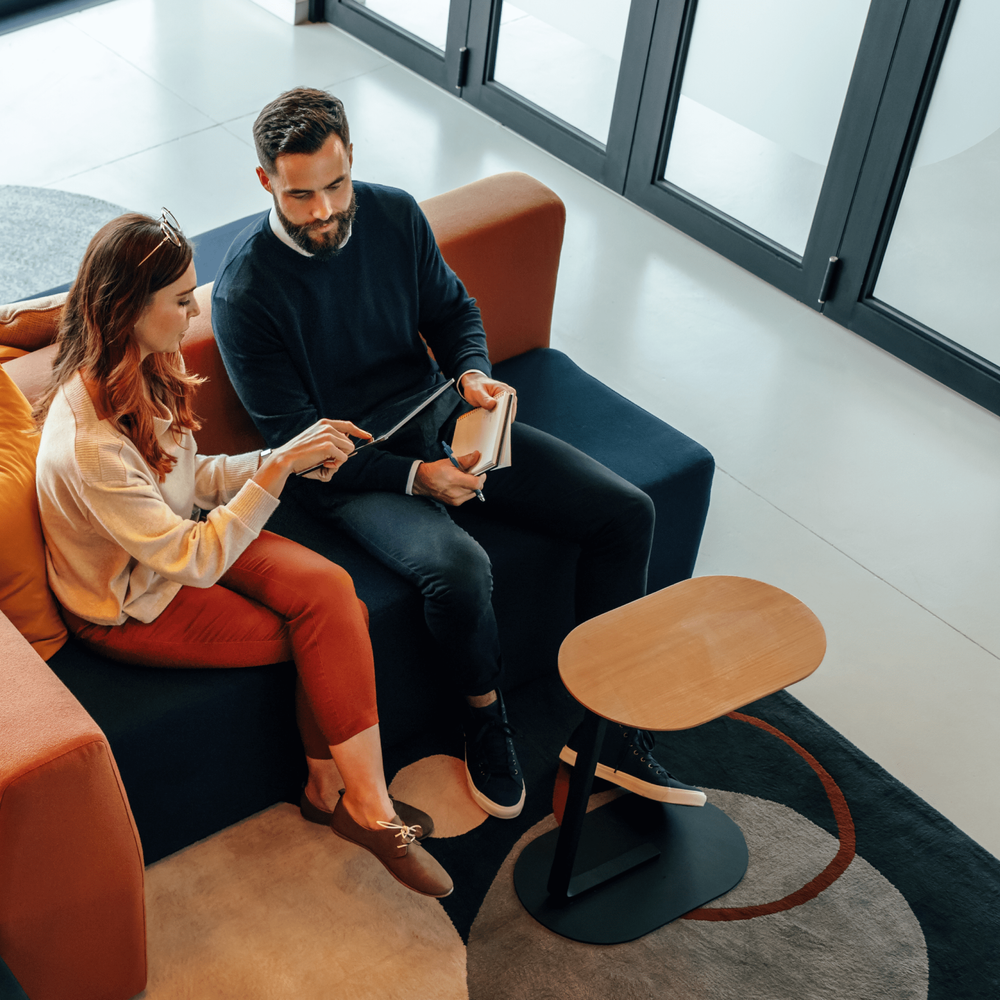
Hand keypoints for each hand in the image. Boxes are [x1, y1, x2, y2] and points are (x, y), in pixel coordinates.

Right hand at [253, 419, 370, 497]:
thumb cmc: (300, 454)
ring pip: (349, 450)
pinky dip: (336, 465)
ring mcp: (329, 435)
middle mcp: (328, 427)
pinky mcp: (329, 446)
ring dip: (339, 460)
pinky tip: (324, 464)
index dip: (360, 432)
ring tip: (325, 462)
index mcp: (324, 424)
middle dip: (343, 454)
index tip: (368, 437)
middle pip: (350, 443)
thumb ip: (331, 442)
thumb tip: (347, 450)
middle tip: (328, 461)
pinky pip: (343, 458)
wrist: (286, 458)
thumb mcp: (316, 442)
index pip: (348, 425)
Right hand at [412, 451, 485, 505]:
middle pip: (477, 488)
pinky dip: (467, 491)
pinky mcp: (455, 503)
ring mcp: (455, 500)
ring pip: (473, 493)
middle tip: (471, 474)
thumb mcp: (450, 461)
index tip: (480, 472)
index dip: (481, 477)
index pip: (477, 483)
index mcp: (454, 480)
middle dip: (477, 480)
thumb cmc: (435, 471)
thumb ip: (466, 460)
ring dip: (472, 486)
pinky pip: (467, 497)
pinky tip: (460, 485)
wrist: (423, 482)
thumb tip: (477, 456)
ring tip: (464, 479)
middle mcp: (455, 492)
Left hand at [459, 372, 516, 418]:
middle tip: (491, 424)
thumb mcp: (477, 392)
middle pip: (510, 412)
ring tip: (489, 420)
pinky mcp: (504, 406)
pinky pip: (503, 416)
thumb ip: (484, 399)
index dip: (504, 414)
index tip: (498, 423)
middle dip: (501, 419)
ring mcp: (508, 401)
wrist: (474, 384)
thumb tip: (492, 405)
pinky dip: (497, 419)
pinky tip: (490, 419)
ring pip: (507, 416)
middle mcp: (510, 395)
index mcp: (505, 390)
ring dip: (499, 420)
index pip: (509, 405)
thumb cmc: (475, 386)